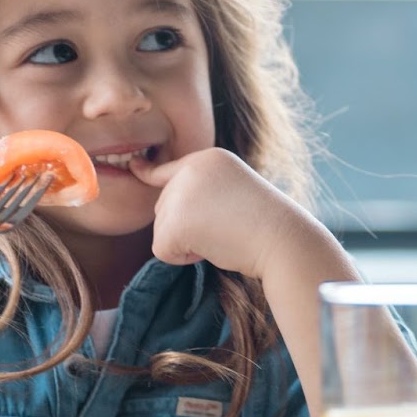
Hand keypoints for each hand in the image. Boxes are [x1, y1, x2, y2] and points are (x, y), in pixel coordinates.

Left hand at [129, 148, 314, 280]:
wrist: (282, 239)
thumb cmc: (266, 225)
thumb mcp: (235, 192)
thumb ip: (203, 193)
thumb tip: (167, 214)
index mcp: (209, 158)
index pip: (168, 168)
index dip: (148, 172)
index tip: (135, 165)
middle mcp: (190, 169)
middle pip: (163, 207)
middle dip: (186, 227)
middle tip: (224, 227)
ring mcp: (181, 193)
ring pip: (161, 230)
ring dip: (186, 243)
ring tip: (222, 235)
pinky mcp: (174, 222)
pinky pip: (162, 250)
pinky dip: (183, 258)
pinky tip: (211, 248)